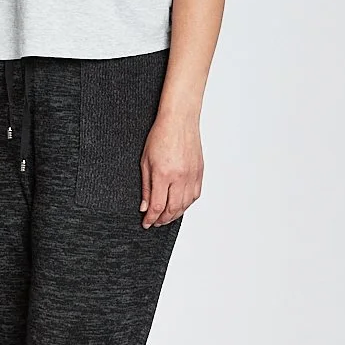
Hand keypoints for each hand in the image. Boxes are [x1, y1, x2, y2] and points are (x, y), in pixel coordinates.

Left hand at [140, 110, 203, 227]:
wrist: (179, 121)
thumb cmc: (160, 136)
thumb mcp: (145, 162)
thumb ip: (145, 187)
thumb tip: (145, 207)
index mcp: (163, 174)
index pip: (157, 205)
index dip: (151, 218)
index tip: (146, 223)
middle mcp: (179, 177)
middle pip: (172, 209)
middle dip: (162, 220)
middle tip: (155, 222)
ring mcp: (192, 176)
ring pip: (185, 205)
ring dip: (175, 214)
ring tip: (166, 217)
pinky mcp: (199, 173)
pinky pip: (195, 195)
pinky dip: (187, 204)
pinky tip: (180, 205)